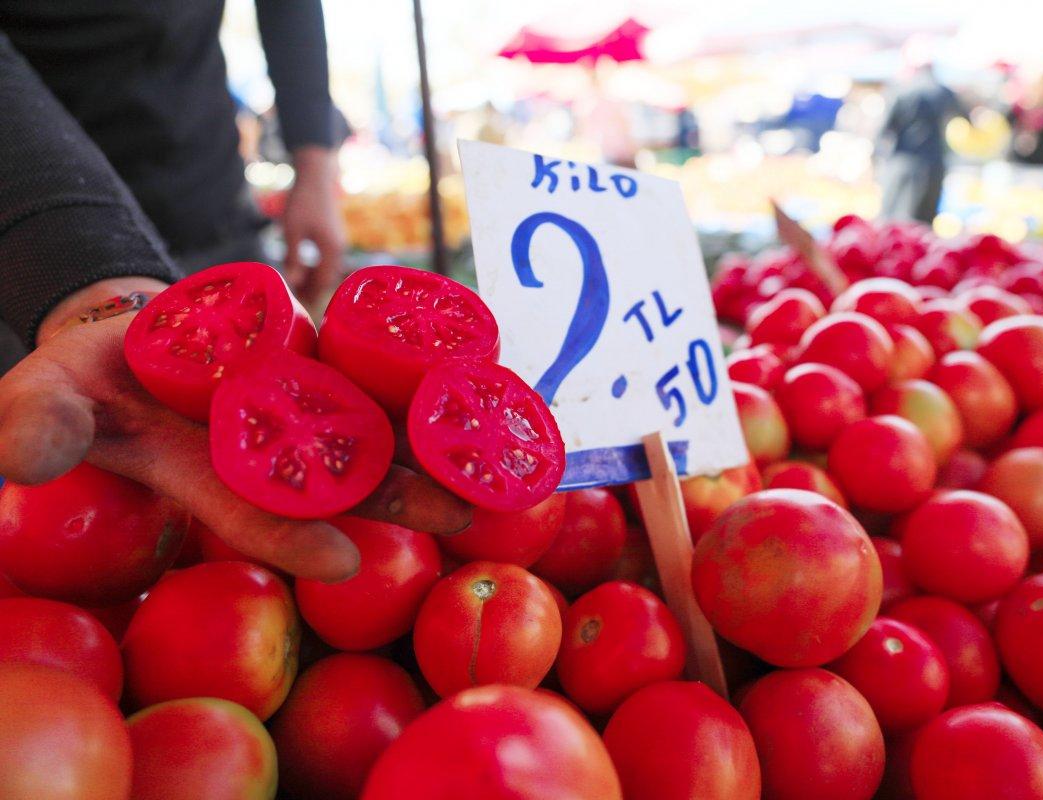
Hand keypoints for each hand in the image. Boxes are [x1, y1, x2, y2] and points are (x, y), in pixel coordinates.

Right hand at [0, 279, 470, 582]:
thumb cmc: (80, 381)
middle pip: (346, 477)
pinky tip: (481, 374)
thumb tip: (27, 457)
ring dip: (439, 440)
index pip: (254, 514)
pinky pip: (383, 371)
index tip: (343, 560)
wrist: (127, 332)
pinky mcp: (326, 364)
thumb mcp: (45, 396)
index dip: (293, 537)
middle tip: (469, 506)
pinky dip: (428, 375)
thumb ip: (41, 425)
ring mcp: (305, 407)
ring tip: (503, 450)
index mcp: (207, 475)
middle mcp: (272, 450)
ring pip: (380, 426)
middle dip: (407, 493)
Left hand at [282, 146, 345, 302]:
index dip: (310, 293)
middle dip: (312, 289)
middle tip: (296, 297)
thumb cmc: (302, 202)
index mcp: (331, 250)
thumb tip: (292, 283)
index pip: (322, 281)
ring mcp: (338, 242)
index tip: (296, 302)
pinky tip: (304, 266)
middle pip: (327, 278)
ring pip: (328, 269)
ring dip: (314, 277)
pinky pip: (328, 259)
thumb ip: (293, 258)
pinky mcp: (334, 236)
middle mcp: (339, 249)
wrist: (316, 177)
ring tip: (298, 283)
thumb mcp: (292, 232)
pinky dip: (317, 266)